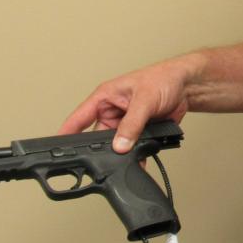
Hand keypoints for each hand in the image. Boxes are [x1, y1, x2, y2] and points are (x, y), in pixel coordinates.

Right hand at [58, 54, 200, 149]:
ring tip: (125, 160)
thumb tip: (120, 144)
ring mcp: (124, 124)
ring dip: (120, 154)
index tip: (57, 147)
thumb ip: (132, 123)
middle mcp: (112, 111)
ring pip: (115, 146)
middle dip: (102, 149)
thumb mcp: (144, 99)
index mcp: (105, 97)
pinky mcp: (138, 133)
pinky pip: (131, 149)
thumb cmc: (162, 79)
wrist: (186, 86)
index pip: (79, 117)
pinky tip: (139, 162)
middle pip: (97, 137)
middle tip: (106, 158)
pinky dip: (135, 157)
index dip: (67, 131)